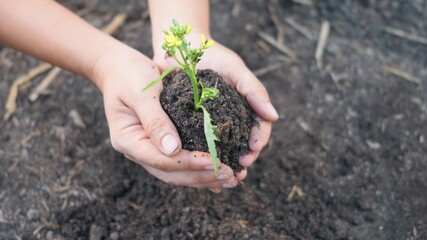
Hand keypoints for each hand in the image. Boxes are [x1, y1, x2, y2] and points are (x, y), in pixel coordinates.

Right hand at [92, 48, 237, 190]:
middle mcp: (138, 150)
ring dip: (203, 177)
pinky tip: (218, 173)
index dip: (189, 164)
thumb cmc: (129, 74)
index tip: (213, 162)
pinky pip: (181, 162)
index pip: (161, 161)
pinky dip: (199, 169)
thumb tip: (173, 149)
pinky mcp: (161, 144)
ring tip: (229, 179)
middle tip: (229, 176)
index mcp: (128, 140)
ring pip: (177, 172)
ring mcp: (149, 149)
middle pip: (171, 173)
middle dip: (201, 176)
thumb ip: (155, 120)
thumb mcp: (141, 93)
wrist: (119, 66)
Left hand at [153, 34, 278, 182]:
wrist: (181, 48)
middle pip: (242, 144)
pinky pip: (200, 146)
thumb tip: (274, 117)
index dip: (258, 141)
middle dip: (244, 159)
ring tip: (223, 176)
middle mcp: (231, 118)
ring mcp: (211, 124)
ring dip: (226, 165)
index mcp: (245, 106)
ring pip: (223, 150)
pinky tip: (202, 172)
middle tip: (239, 170)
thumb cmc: (212, 55)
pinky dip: (204, 159)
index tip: (252, 150)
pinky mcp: (191, 126)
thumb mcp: (235, 69)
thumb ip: (254, 91)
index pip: (259, 128)